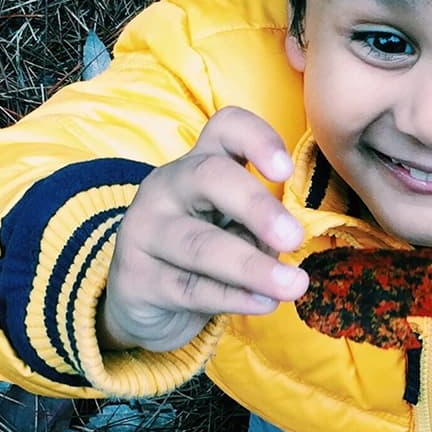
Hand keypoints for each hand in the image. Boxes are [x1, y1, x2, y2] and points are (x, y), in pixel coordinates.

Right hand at [98, 107, 309, 352]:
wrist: (143, 299)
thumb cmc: (206, 250)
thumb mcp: (237, 227)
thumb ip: (262, 227)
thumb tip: (289, 242)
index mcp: (201, 162)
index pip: (225, 128)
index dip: (257, 139)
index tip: (285, 172)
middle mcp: (168, 186)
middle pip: (209, 177)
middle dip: (256, 207)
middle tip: (294, 238)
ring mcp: (145, 230)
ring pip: (200, 244)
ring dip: (252, 267)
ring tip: (293, 285)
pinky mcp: (137, 277)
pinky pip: (191, 288)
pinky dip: (233, 297)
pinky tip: (264, 303)